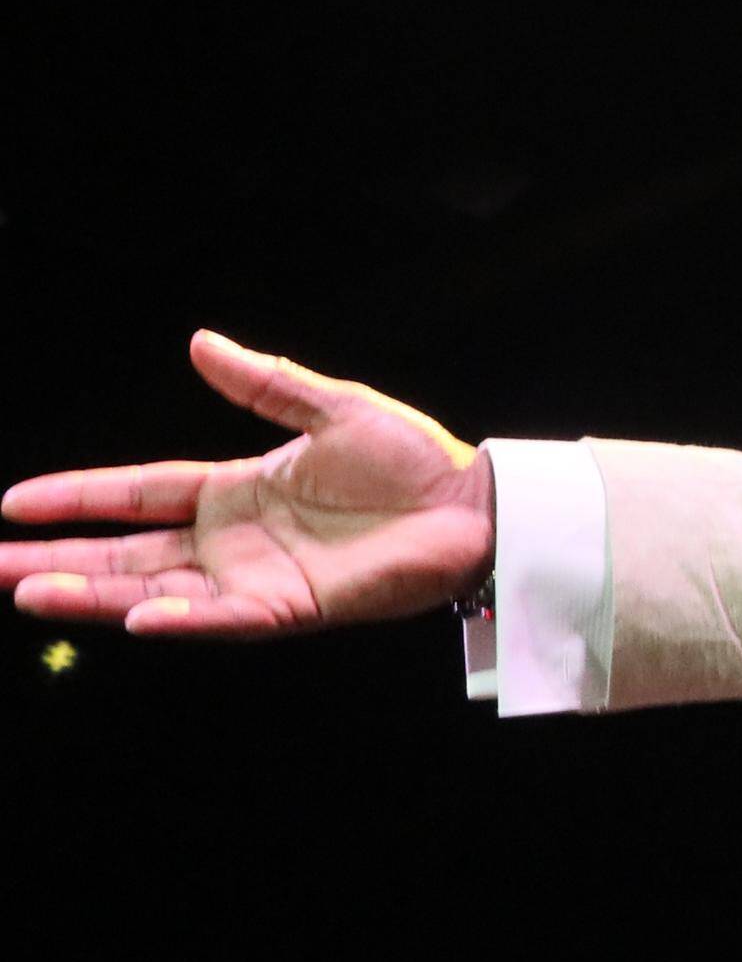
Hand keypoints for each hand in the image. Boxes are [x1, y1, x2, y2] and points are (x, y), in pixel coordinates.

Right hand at [2, 331, 496, 638]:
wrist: (476, 502)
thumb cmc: (413, 458)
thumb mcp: (331, 407)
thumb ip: (264, 382)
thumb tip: (200, 342)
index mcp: (235, 491)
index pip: (137, 494)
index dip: (78, 498)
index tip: (14, 503)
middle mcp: (234, 540)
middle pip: (127, 553)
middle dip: (59, 560)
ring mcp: (257, 577)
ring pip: (157, 591)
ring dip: (95, 595)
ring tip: (28, 592)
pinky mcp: (293, 606)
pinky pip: (226, 617)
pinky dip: (183, 618)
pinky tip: (137, 616)